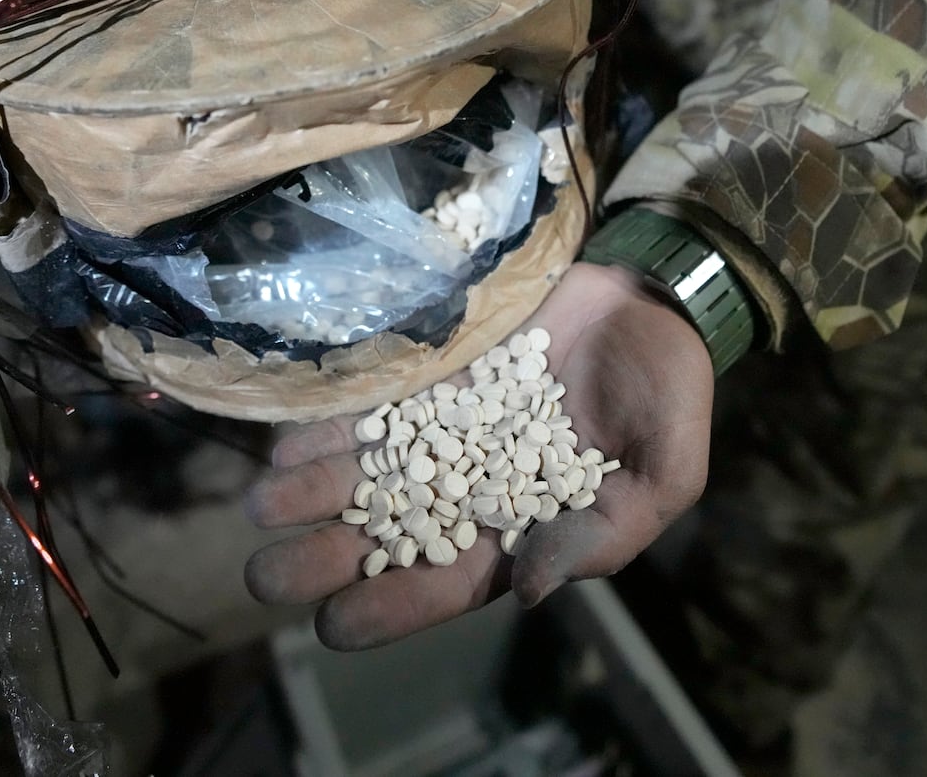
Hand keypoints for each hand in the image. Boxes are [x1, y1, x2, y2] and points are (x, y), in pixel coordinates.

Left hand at [243, 261, 713, 649]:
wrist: (650, 301)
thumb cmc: (666, 395)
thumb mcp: (665, 474)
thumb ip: (604, 536)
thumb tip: (528, 591)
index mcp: (521, 527)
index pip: (447, 582)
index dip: (390, 606)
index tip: (331, 625)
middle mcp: (466, 485)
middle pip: (384, 533)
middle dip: (324, 557)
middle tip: (265, 574)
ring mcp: (440, 427)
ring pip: (363, 471)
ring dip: (309, 492)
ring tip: (260, 505)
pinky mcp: (427, 373)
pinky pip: (369, 405)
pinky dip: (328, 425)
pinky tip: (287, 441)